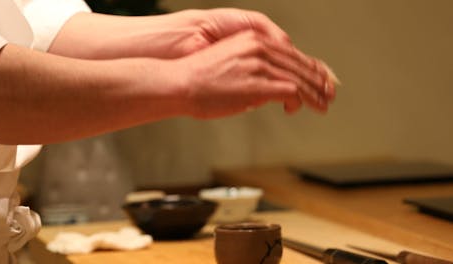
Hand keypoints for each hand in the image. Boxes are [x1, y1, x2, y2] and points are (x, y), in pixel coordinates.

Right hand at [172, 30, 327, 117]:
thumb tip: (267, 89)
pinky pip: (290, 91)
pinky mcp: (258, 83)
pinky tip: (298, 109)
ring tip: (322, 105)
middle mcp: (260, 48)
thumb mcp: (230, 63)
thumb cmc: (199, 79)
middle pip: (300, 64)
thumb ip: (252, 72)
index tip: (319, 78)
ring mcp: (260, 65)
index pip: (291, 53)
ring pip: (299, 79)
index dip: (309, 67)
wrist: (180, 84)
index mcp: (253, 39)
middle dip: (318, 82)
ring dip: (314, 94)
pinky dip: (299, 101)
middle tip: (328, 93)